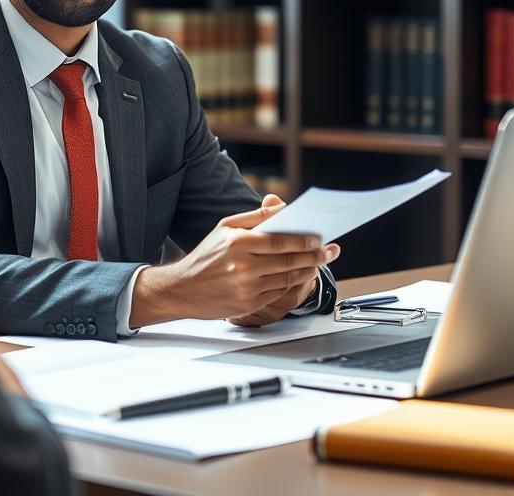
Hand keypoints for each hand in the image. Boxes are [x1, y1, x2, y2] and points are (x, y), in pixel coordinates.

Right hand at [130, 194, 339, 326]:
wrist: (182, 289)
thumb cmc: (206, 256)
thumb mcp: (225, 228)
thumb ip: (255, 217)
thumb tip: (280, 207)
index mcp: (237, 243)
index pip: (280, 241)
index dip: (303, 240)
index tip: (319, 238)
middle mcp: (243, 267)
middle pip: (289, 261)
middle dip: (314, 256)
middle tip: (330, 251)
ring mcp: (247, 288)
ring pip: (288, 278)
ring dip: (308, 270)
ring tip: (318, 262)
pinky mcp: (249, 305)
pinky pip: (279, 292)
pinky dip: (293, 284)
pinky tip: (300, 275)